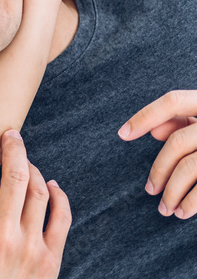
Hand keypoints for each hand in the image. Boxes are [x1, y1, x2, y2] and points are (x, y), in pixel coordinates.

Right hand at [0, 127, 70, 278]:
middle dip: (13, 147)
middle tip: (11, 134)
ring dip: (33, 169)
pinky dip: (59, 196)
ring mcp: (30, 246)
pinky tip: (52, 186)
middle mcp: (2, 235)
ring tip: (26, 161)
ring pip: (39, 192)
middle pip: (13, 176)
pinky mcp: (51, 259)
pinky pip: (62, 218)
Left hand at [118, 90, 196, 217]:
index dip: (144, 114)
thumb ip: (188, 122)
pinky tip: (184, 212)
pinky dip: (192, 202)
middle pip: (178, 141)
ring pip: (191, 166)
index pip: (174, 101)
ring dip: (172, 191)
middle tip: (149, 190)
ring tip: (165, 208)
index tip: (122, 134)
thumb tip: (154, 130)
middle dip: (159, 168)